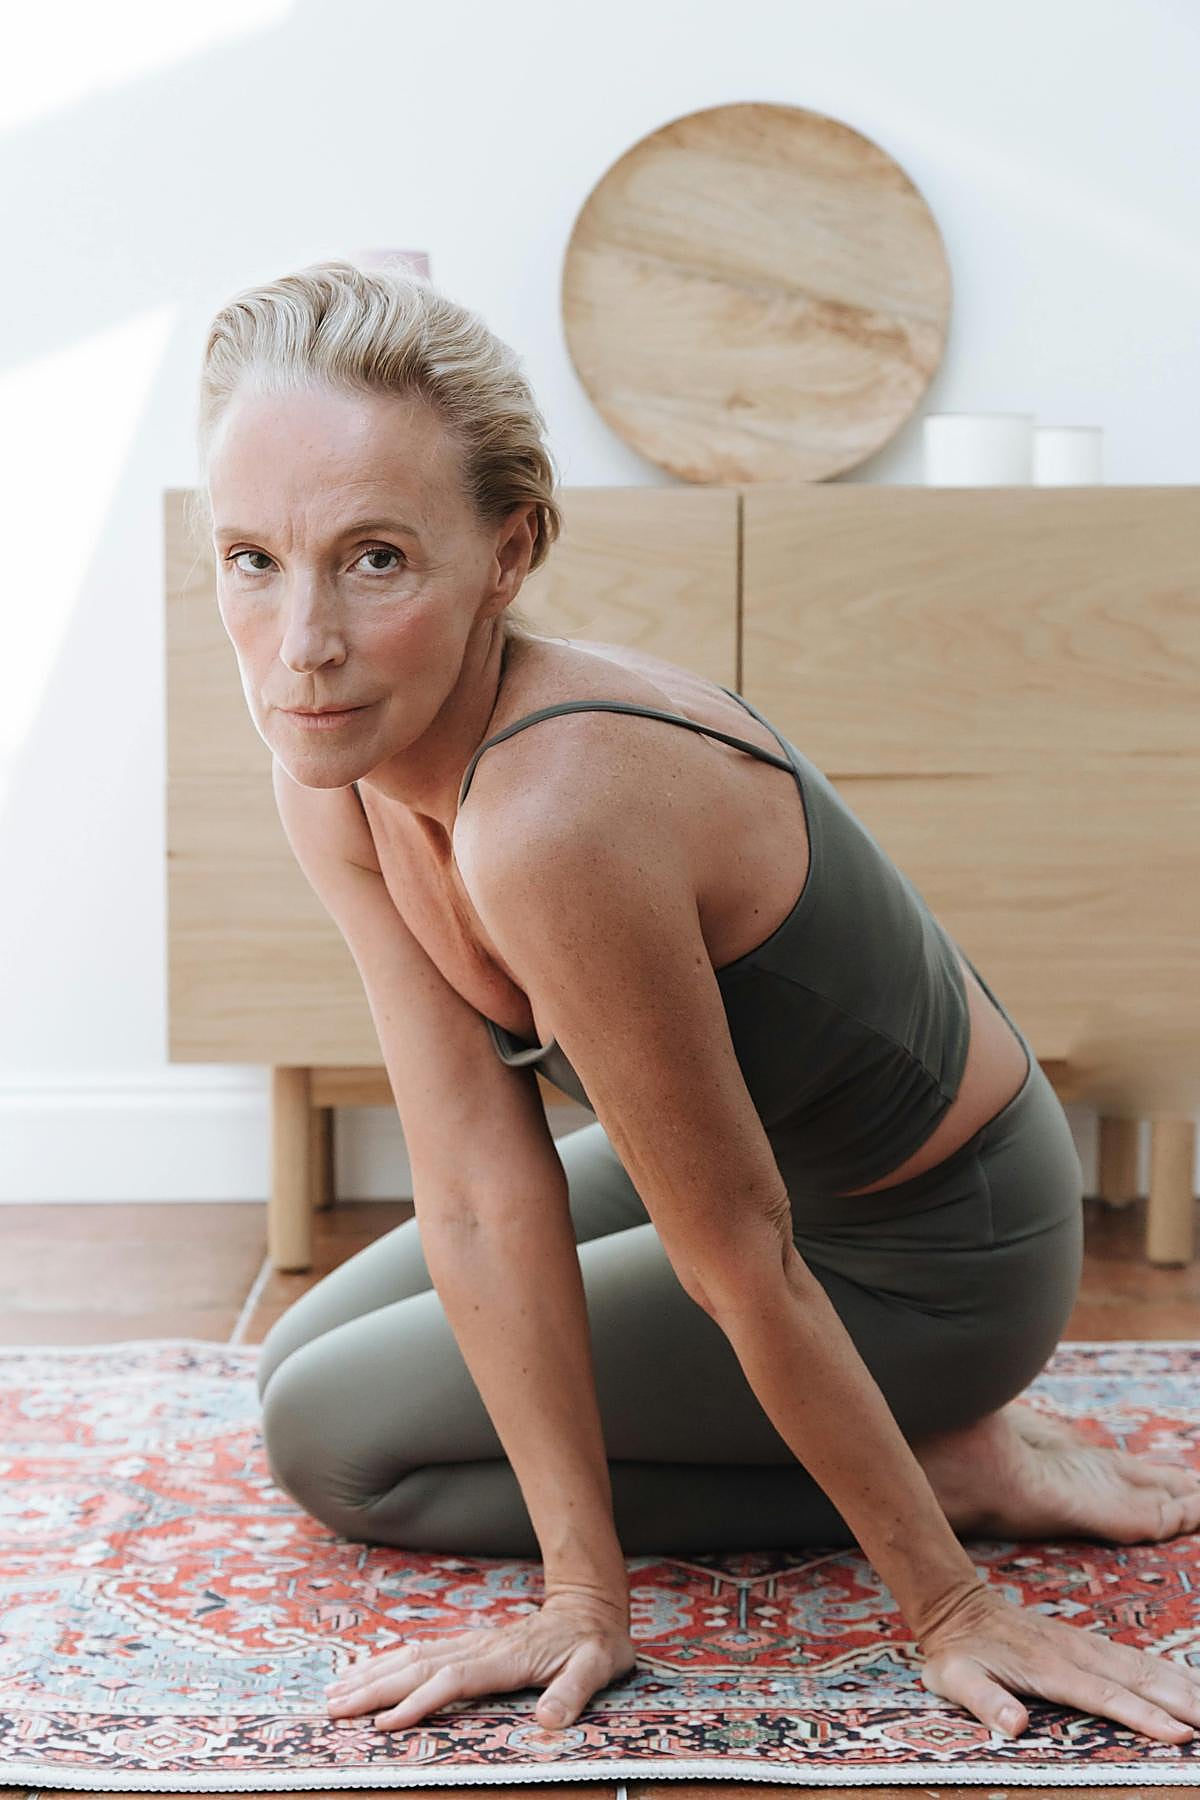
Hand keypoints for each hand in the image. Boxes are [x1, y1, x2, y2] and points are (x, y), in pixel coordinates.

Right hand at [323, 1587, 635, 1732]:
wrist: (590, 1605)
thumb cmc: (594, 1642)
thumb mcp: (597, 1665)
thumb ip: (574, 1691)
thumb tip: (550, 1720)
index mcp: (506, 1657)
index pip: (453, 1680)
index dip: (419, 1701)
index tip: (385, 1723)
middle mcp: (480, 1648)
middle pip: (418, 1667)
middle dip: (374, 1688)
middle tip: (333, 1708)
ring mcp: (472, 1644)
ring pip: (413, 1657)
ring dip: (373, 1674)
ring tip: (335, 1692)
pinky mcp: (469, 1646)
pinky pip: (421, 1654)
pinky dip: (389, 1663)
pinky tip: (367, 1672)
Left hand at [919, 1583, 1199, 1745]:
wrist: (957, 1605)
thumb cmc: (958, 1652)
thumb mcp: (956, 1678)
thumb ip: (984, 1700)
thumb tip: (1014, 1725)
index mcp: (1049, 1669)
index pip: (1106, 1696)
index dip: (1144, 1717)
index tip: (1181, 1735)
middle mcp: (1075, 1653)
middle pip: (1140, 1679)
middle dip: (1184, 1703)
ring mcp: (1085, 1645)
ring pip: (1145, 1665)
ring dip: (1185, 1686)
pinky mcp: (1088, 1644)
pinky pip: (1137, 1658)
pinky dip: (1170, 1672)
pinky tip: (1192, 1684)